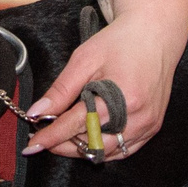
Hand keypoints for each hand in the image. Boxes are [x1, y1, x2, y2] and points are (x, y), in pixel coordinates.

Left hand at [22, 15, 177, 160]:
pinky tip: (88, 138)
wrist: (154, 35)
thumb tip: (37, 113)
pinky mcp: (152, 127)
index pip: (78, 125)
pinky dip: (102, 148)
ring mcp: (148, 124)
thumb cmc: (120, 42)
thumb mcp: (85, 59)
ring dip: (82, 149)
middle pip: (93, 144)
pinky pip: (124, 150)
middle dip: (64, 146)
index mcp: (122, 97)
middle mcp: (139, 116)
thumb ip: (61, 90)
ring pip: (107, 151)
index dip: (52, 136)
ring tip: (63, 138)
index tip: (33, 143)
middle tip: (44, 139)